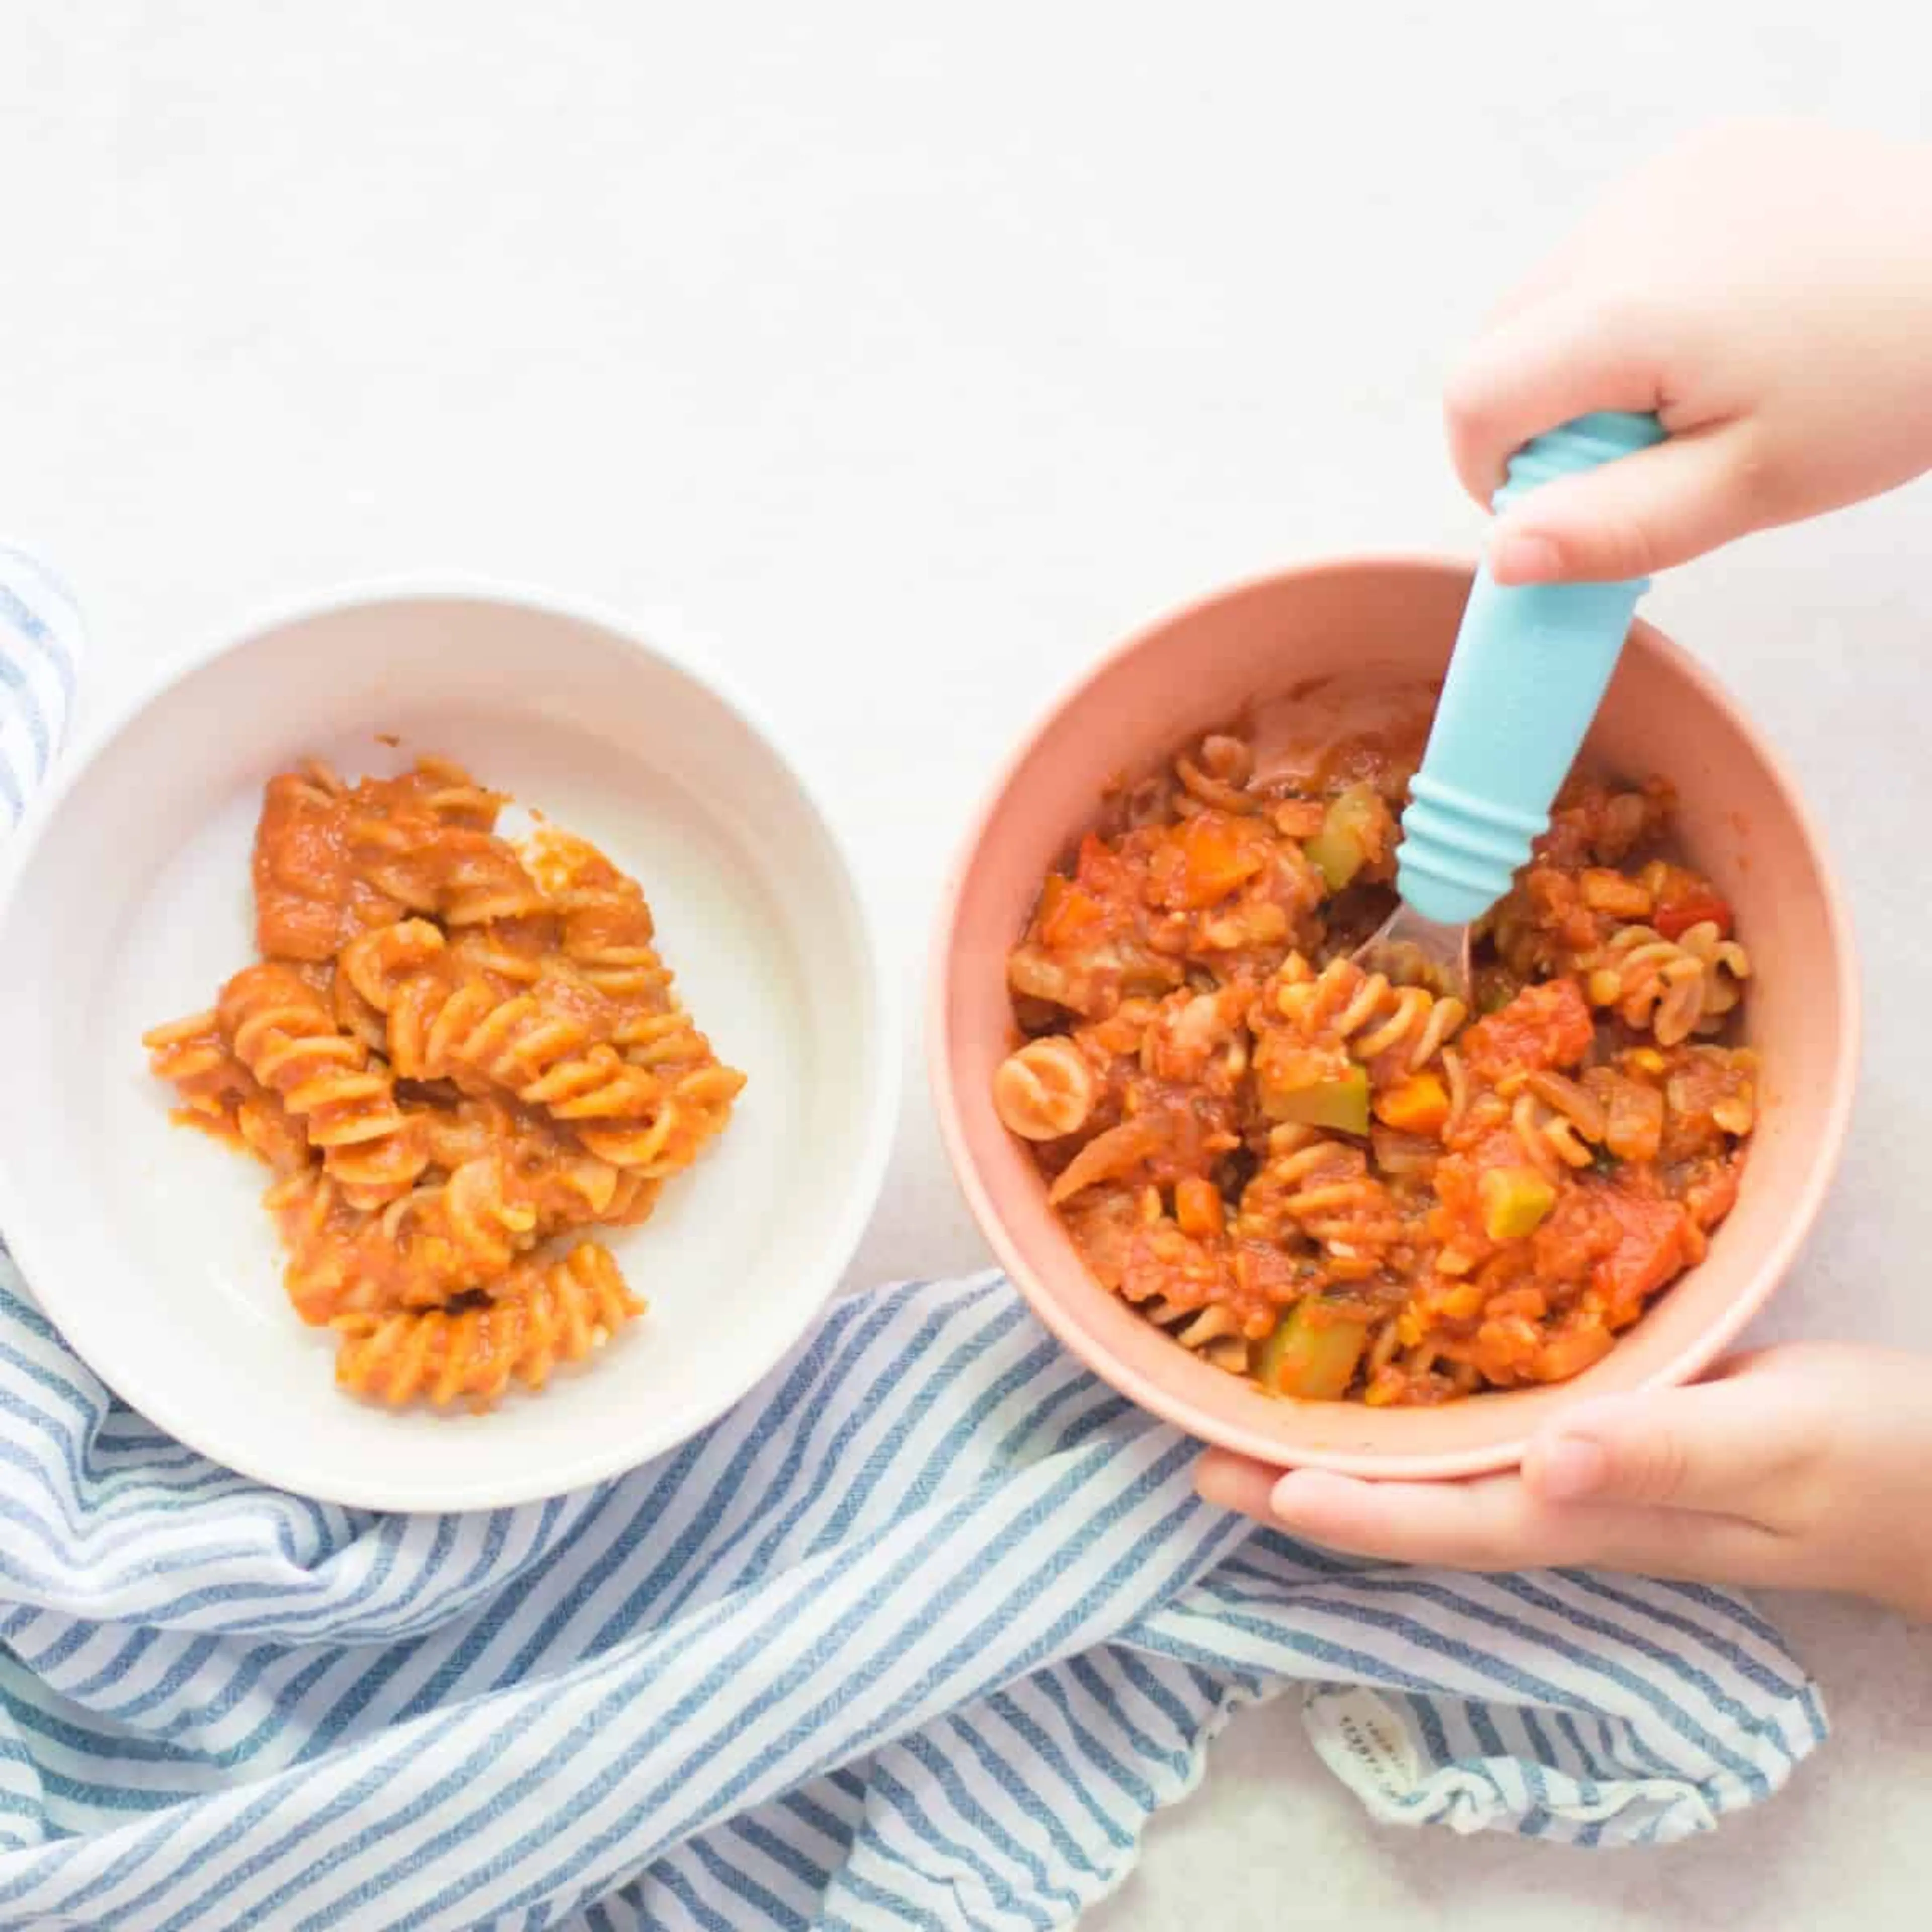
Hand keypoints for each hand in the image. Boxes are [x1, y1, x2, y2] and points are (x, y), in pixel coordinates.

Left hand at [1195, 1344, 1931, 1620]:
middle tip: (1196, 1451)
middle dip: (1309, 1487)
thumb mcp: (1773, 1442)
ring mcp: (1589, 1475)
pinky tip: (1386, 1380)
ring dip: (1349, 1452)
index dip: (1346, 1506)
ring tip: (1249, 1418)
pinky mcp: (1612, 1433)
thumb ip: (1665, 1453)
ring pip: (1444, 1473)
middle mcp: (1573, 1503)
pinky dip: (1423, 1413)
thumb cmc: (1871, 1455)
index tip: (1248, 1481)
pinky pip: (1492, 1431)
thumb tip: (1545, 1464)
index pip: (1446, 1522)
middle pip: (1419, 1506)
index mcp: (1596, 1513)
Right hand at [1448, 120, 1931, 583]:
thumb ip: (1613, 529)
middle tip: (1640, 457)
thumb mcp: (1749, 490)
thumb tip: (1502, 558)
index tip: (1556, 509)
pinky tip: (1715, 328)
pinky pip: (1613, 246)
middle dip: (1538, 416)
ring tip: (1691, 389)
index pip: (1475, 396)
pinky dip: (1630, 304)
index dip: (1490, 472)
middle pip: (1500, 340)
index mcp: (1631, 306)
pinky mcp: (1702, 158)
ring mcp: (1667, 177)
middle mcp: (1632, 219)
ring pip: (1551, 295)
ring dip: (1583, 360)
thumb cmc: (1893, 385)